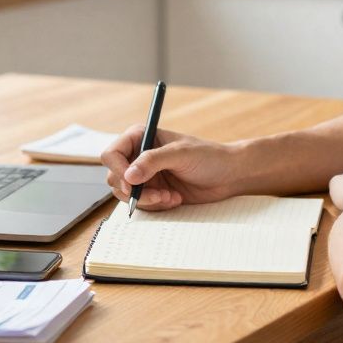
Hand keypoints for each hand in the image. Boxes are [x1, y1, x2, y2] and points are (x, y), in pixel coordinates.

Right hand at [99, 124, 242, 210]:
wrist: (229, 176)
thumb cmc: (209, 157)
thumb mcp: (181, 154)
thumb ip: (153, 161)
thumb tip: (129, 175)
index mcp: (141, 137)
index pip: (112, 154)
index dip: (118, 170)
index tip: (133, 183)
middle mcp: (139, 155)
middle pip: (115, 177)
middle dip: (135, 190)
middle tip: (158, 195)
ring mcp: (145, 175)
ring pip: (126, 194)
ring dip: (147, 200)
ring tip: (170, 196)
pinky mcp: (153, 192)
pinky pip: (141, 204)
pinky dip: (156, 206)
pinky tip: (174, 199)